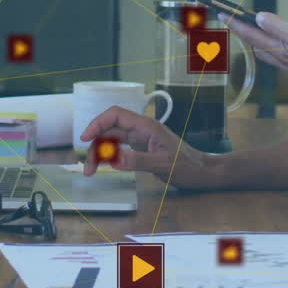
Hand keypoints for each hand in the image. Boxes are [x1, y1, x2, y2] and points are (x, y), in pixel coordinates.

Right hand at [79, 106, 220, 189]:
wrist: (202, 173)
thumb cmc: (188, 166)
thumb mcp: (163, 165)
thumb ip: (138, 161)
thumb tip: (113, 160)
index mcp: (147, 126)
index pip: (116, 115)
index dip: (98, 123)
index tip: (85, 138)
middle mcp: (142, 130)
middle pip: (110, 129)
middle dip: (95, 145)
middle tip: (88, 168)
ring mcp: (141, 139)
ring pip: (112, 140)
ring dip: (100, 153)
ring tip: (92, 171)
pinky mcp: (141, 149)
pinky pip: (119, 148)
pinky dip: (109, 156)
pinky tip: (104, 165)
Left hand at [221, 12, 287, 86]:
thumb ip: (278, 26)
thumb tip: (259, 18)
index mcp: (279, 50)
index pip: (251, 35)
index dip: (236, 24)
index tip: (223, 14)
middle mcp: (282, 60)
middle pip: (257, 45)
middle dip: (244, 33)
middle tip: (235, 21)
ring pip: (268, 53)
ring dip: (259, 41)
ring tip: (254, 30)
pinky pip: (281, 57)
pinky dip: (275, 48)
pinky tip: (281, 45)